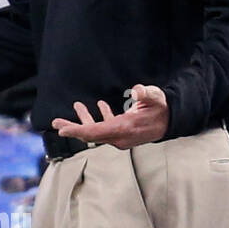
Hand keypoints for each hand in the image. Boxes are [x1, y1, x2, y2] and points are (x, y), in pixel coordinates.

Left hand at [51, 84, 168, 149]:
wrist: (173, 120)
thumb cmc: (162, 108)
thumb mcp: (155, 98)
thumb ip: (145, 94)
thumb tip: (137, 91)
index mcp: (122, 129)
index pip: (94, 132)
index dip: (76, 130)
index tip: (60, 130)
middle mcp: (119, 137)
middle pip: (90, 135)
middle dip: (73, 128)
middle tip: (55, 122)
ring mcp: (120, 137)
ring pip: (97, 131)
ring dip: (84, 120)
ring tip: (77, 105)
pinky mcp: (123, 133)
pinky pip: (106, 127)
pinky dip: (99, 118)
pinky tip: (99, 106)